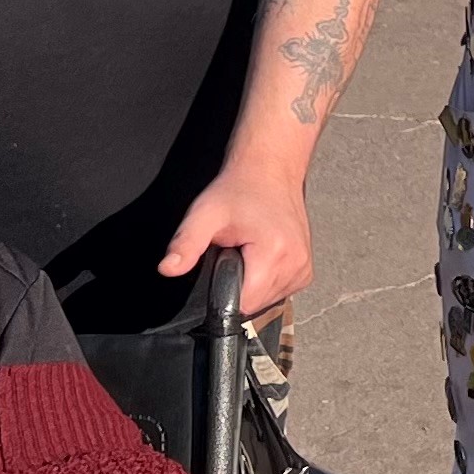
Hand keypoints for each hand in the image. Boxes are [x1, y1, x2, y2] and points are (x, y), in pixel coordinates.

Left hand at [160, 147, 314, 313]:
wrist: (270, 169)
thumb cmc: (239, 188)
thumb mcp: (205, 213)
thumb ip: (186, 244)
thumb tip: (167, 268)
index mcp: (275, 253)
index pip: (243, 304)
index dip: (223, 291)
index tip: (222, 263)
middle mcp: (296, 264)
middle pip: (255, 304)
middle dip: (237, 285)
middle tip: (234, 252)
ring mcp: (304, 269)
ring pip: (267, 300)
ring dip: (252, 284)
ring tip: (248, 251)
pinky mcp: (306, 270)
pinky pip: (279, 291)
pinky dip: (265, 281)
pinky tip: (261, 256)